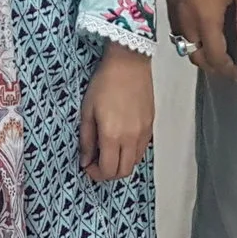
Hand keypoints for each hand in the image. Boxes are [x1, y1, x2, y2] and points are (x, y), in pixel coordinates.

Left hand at [80, 45, 154, 181]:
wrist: (129, 63)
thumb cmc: (104, 83)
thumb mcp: (87, 111)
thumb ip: (87, 140)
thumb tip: (85, 161)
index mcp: (113, 135)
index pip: (108, 170)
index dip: (96, 174)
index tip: (88, 166)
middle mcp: (131, 138)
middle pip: (123, 172)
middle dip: (108, 173)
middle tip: (97, 162)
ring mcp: (144, 133)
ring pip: (135, 162)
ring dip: (121, 164)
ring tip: (109, 151)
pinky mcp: (151, 126)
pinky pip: (142, 149)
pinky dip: (131, 153)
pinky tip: (121, 141)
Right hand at [167, 0, 236, 81]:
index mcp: (206, 18)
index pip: (215, 56)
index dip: (227, 70)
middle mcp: (186, 19)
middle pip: (195, 56)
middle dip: (213, 68)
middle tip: (229, 70)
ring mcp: (174, 10)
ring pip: (182, 46)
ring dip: (199, 55)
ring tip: (216, 56)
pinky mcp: (169, 0)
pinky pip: (176, 31)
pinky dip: (188, 41)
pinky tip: (200, 35)